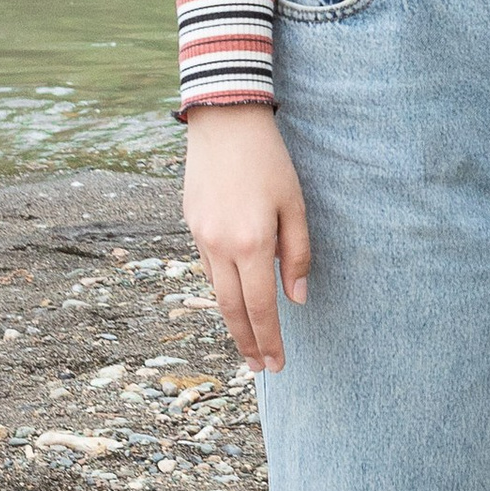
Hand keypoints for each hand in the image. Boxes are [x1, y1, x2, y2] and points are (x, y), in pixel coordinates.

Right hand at [182, 102, 309, 372]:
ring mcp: (202, 237)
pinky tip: (234, 298)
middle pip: (233, 310)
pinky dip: (222, 290)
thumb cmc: (269, 161)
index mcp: (252, 244)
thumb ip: (297, 253)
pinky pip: (208, 268)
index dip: (269, 339)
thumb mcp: (295, 205)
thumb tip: (296, 298)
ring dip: (233, 320)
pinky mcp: (192, 226)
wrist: (225, 122)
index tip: (277, 364)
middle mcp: (221, 247)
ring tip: (248, 343)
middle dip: (248, 343)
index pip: (261, 307)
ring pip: (217, 291)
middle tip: (261, 368)